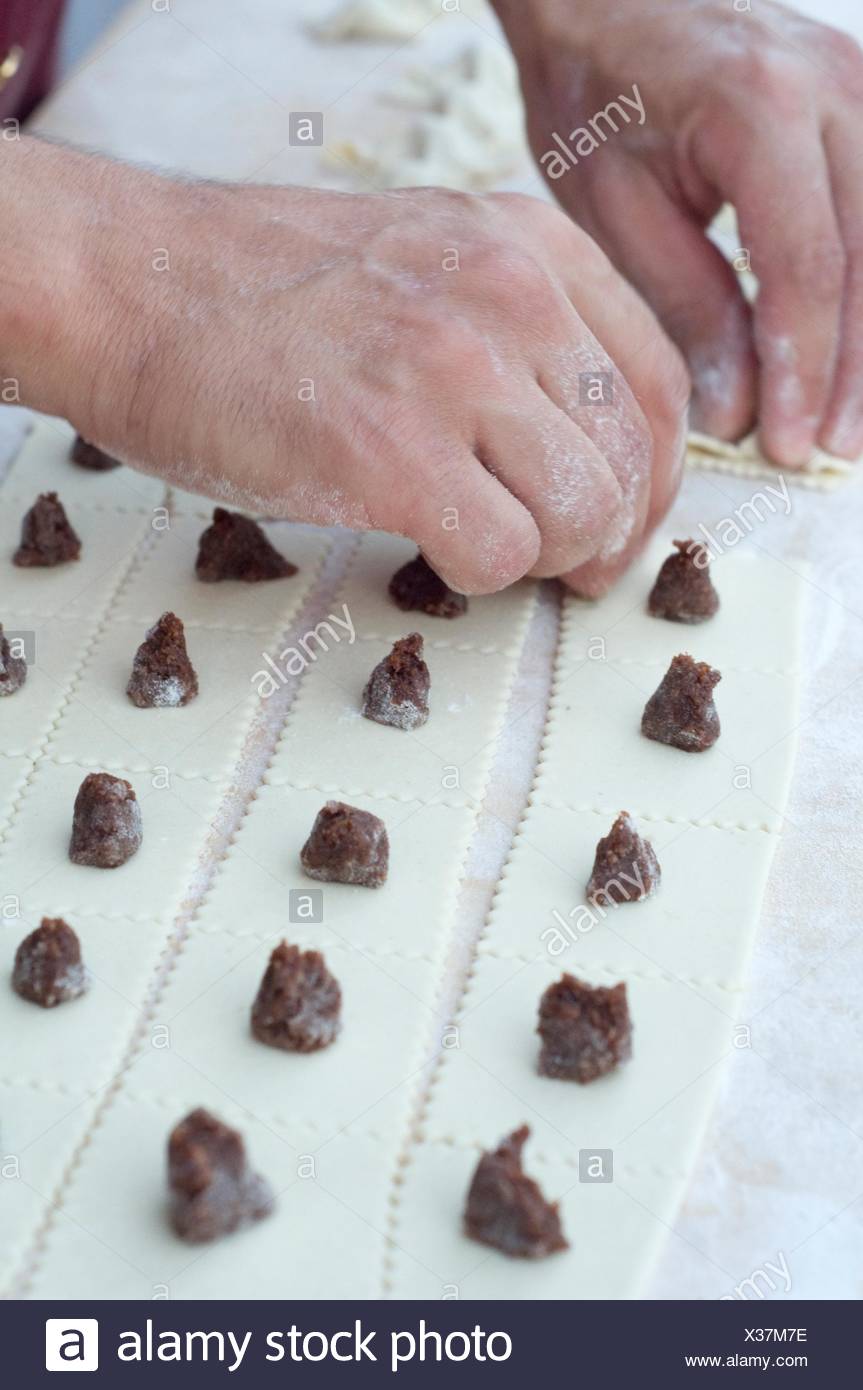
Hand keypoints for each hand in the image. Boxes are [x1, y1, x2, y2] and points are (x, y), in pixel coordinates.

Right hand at [2, 138, 686, 594]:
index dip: (654, 477)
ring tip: (488, 547)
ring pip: (579, 513)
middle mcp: (506, 296)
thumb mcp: (426, 257)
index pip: (655, 382)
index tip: (623, 520)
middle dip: (607, 536)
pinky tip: (432, 548)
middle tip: (568, 569)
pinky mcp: (388, 451)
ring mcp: (449, 371)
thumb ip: (517, 327)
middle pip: (629, 458)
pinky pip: (499, 555)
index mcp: (527, 245)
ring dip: (543, 558)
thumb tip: (582, 442)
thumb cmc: (263, 289)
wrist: (134, 286)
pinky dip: (478, 577)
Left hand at [495, 0, 862, 464]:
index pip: (804, 267)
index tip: (791, 447)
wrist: (610, 1)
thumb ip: (687, 307)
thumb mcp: (618, 210)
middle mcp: (834, 87)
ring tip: (853, 425)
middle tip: (832, 452)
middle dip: (855, 371)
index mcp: (759, 108)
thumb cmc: (598, 98)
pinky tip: (859, 359)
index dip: (804, 371)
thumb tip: (739, 412)